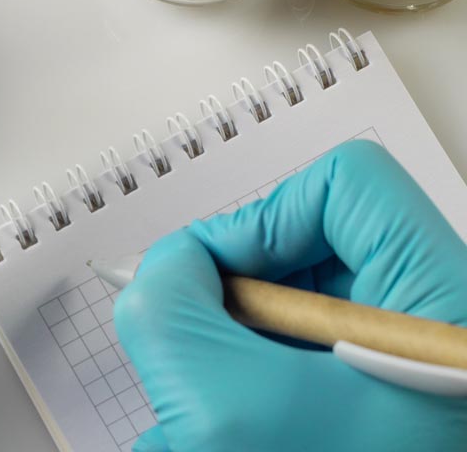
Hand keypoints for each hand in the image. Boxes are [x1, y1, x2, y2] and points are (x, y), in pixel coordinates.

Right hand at [114, 139, 466, 451]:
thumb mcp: (222, 408)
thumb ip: (168, 305)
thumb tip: (171, 268)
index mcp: (441, 306)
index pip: (343, 185)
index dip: (262, 219)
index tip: (221, 281)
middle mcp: (433, 325)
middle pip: (312, 239)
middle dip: (236, 295)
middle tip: (211, 346)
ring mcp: (407, 365)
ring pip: (296, 298)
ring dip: (235, 345)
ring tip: (229, 406)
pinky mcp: (382, 393)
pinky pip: (298, 345)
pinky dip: (251, 374)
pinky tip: (245, 421)